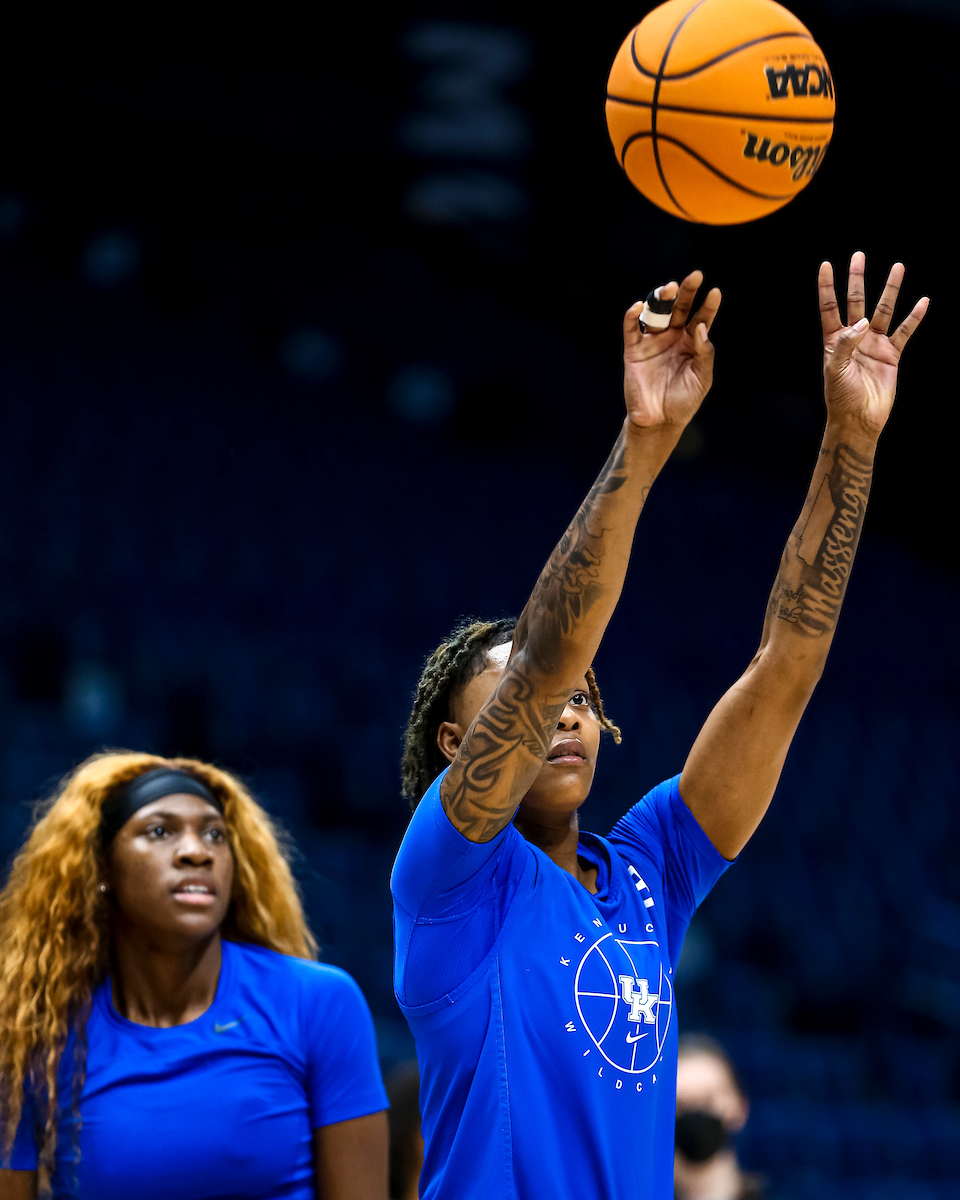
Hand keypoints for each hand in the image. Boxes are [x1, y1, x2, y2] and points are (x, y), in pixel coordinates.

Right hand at [622, 270, 720, 429]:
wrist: (659, 422)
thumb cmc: (684, 402)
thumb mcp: (702, 379)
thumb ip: (704, 353)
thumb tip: (701, 327)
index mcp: (691, 343)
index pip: (701, 318)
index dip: (708, 306)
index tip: (715, 292)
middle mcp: (673, 337)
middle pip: (679, 308)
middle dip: (686, 292)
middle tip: (694, 277)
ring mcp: (653, 342)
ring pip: (656, 313)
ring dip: (661, 298)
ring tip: (669, 287)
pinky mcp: (634, 350)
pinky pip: (632, 329)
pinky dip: (632, 316)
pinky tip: (638, 306)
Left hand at [819, 252, 927, 435]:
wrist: (859, 419)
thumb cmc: (841, 397)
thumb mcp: (835, 370)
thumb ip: (846, 344)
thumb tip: (863, 321)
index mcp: (834, 341)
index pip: (829, 308)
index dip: (826, 287)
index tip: (826, 265)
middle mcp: (854, 338)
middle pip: (855, 301)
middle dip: (856, 279)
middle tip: (859, 255)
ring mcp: (874, 344)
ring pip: (883, 310)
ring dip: (890, 290)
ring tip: (897, 267)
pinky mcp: (891, 355)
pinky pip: (904, 332)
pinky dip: (914, 317)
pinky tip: (922, 301)